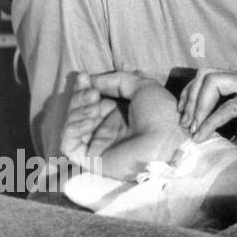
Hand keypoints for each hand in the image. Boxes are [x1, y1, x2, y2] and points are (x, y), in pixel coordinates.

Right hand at [59, 71, 186, 179]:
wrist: (167, 140)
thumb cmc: (162, 114)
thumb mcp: (143, 86)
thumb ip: (118, 80)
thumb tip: (93, 80)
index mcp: (118, 115)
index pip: (91, 102)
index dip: (84, 88)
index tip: (83, 76)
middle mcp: (106, 130)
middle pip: (78, 112)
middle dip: (80, 98)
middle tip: (92, 93)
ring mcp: (98, 145)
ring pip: (72, 126)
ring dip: (78, 111)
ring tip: (94, 105)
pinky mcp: (91, 160)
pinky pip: (69, 144)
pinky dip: (74, 128)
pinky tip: (89, 120)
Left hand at [178, 69, 236, 168]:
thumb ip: (220, 128)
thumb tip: (192, 137)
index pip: (205, 77)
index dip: (188, 96)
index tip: (182, 120)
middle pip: (205, 74)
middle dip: (189, 99)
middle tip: (186, 126)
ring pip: (213, 81)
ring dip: (198, 106)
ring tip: (193, 130)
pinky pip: (230, 105)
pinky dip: (212, 121)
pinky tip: (203, 137)